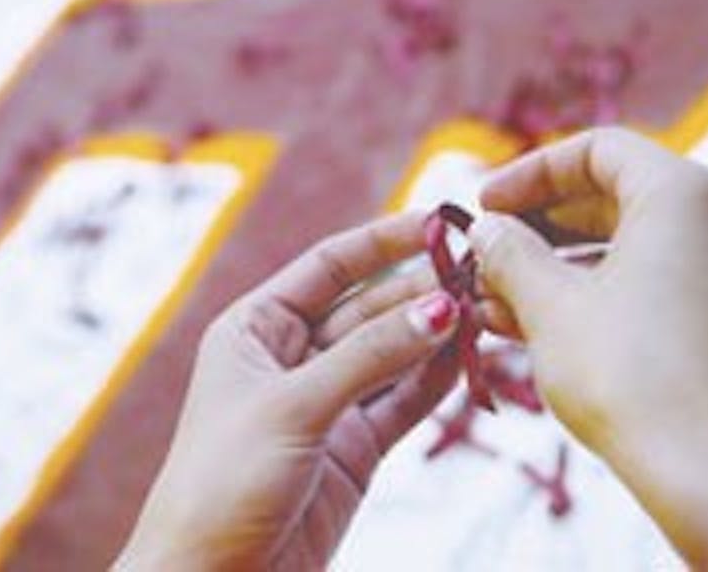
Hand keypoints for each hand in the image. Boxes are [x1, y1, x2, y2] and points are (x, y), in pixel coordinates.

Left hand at [116, 212, 460, 569]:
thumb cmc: (222, 483)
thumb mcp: (295, 405)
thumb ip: (371, 355)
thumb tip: (441, 306)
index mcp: (254, 330)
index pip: (328, 267)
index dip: (382, 242)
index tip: (437, 224)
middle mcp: (291, 359)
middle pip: (368, 309)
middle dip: (419, 292)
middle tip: (478, 277)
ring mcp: (326, 404)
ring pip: (391, 356)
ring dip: (434, 335)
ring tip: (486, 311)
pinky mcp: (353, 448)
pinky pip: (401, 402)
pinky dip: (435, 382)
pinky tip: (469, 358)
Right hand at [469, 128, 707, 567]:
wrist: (701, 470)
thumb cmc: (624, 373)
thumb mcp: (548, 303)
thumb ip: (509, 253)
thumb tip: (486, 230)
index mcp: (680, 196)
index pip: (598, 150)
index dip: (530, 173)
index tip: (483, 205)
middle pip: (609, 199)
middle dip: (535, 227)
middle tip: (484, 253)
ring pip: (620, 250)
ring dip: (551, 269)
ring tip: (490, 300)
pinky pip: (640, 289)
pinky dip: (585, 298)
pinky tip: (527, 327)